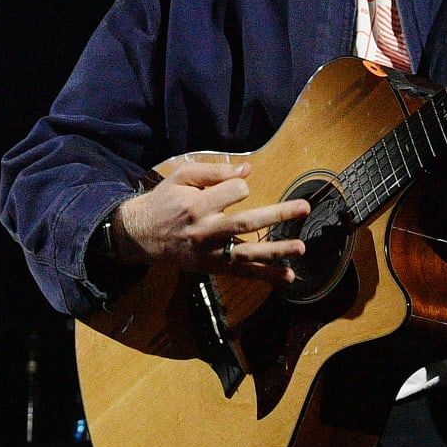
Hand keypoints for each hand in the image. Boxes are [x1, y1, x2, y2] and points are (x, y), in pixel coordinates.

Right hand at [113, 161, 308, 285]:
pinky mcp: (214, 267)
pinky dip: (267, 276)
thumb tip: (247, 170)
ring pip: (248, 253)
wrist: (142, 235)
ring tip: (301, 247)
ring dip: (277, 251)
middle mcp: (206, 231)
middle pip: (245, 223)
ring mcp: (211, 253)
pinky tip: (289, 276)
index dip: (240, 186)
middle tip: (304, 208)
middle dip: (277, 215)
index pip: (232, 192)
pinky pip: (243, 273)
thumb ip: (213, 172)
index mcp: (197, 206)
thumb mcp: (181, 177)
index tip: (238, 187)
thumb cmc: (165, 201)